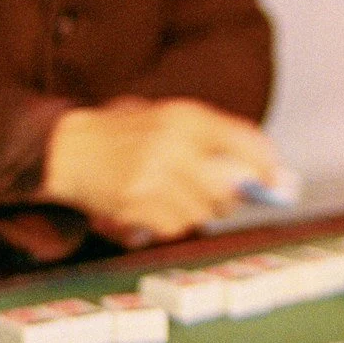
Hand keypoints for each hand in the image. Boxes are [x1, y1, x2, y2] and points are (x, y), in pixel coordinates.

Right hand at [41, 97, 276, 246]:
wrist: (70, 150)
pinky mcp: (137, 204)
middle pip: (230, 187)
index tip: (274, 180)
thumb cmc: (126, 134)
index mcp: (184, 116)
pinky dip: (173, 221)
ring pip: (204, 211)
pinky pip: (176, 226)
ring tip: (175, 193)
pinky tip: (156, 204)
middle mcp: (172, 145)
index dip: (266, 165)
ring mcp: (153, 177)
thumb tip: (261, 174)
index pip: (244, 141)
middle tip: (223, 194)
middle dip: (232, 196)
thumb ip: (213, 140)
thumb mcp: (170, 119)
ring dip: (199, 210)